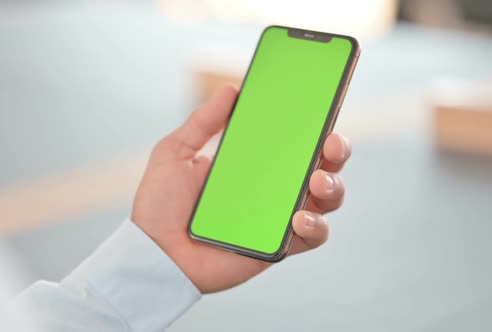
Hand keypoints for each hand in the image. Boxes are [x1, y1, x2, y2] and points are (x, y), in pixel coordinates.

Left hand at [132, 85, 351, 292]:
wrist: (153, 254)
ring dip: (333, 185)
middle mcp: (273, 187)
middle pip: (322, 164)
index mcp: (254, 162)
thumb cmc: (161, 205)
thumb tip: (232, 88)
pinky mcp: (280, 246)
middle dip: (337, 150)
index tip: (324, 105)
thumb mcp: (175, 152)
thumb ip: (203, 122)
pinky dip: (316, 226)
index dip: (315, 123)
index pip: (294, 139)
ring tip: (317, 181)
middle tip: (331, 142)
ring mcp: (279, 216)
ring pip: (327, 199)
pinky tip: (299, 218)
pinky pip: (314, 236)